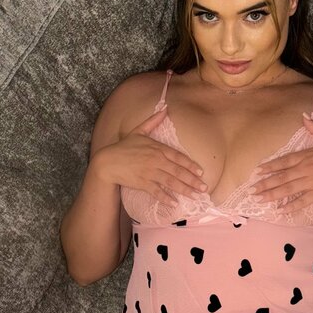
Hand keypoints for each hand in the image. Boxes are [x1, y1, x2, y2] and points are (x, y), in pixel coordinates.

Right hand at [92, 106, 207, 203]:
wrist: (108, 161)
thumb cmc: (124, 147)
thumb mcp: (138, 131)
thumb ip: (153, 121)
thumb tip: (165, 108)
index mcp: (157, 148)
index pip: (178, 157)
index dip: (191, 165)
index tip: (201, 172)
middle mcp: (156, 160)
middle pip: (178, 171)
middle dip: (193, 180)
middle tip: (204, 189)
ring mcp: (149, 172)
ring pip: (171, 182)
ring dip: (184, 190)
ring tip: (195, 196)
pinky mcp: (142, 183)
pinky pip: (157, 191)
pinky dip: (166, 198)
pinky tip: (174, 203)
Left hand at [248, 113, 312, 212]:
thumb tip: (304, 116)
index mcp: (308, 155)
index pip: (284, 161)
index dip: (270, 167)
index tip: (257, 172)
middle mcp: (307, 168)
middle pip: (281, 177)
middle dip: (265, 184)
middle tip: (252, 190)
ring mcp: (312, 182)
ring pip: (287, 190)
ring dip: (272, 195)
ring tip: (260, 200)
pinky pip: (301, 201)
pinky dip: (290, 206)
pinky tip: (280, 210)